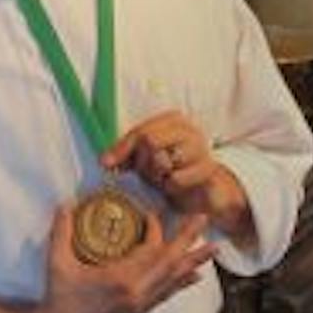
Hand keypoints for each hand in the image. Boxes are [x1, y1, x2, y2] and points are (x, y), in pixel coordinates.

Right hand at [24, 202, 215, 312]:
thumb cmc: (58, 299)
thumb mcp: (57, 262)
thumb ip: (61, 230)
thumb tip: (65, 203)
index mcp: (121, 279)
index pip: (149, 249)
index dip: (155, 229)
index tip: (151, 213)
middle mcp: (137, 293)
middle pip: (171, 263)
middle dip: (189, 240)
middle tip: (204, 220)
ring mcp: (139, 305)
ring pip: (173, 280)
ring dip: (193, 262)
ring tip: (212, 249)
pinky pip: (166, 294)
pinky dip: (181, 282)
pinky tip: (193, 277)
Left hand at [103, 111, 249, 238]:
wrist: (205, 192)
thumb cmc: (173, 170)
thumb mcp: (145, 159)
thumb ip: (126, 154)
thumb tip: (104, 161)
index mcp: (174, 120)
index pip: (140, 131)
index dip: (122, 148)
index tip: (107, 163)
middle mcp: (190, 129)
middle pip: (150, 141)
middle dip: (144, 163)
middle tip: (150, 174)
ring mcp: (202, 149)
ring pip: (163, 160)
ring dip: (158, 176)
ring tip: (165, 179)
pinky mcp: (208, 170)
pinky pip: (177, 179)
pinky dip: (171, 187)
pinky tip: (178, 187)